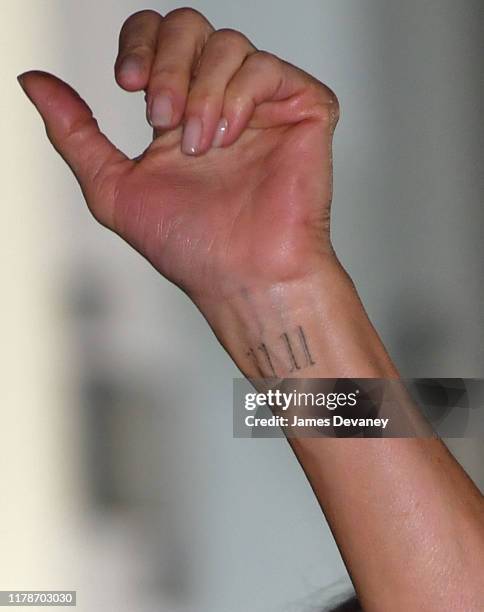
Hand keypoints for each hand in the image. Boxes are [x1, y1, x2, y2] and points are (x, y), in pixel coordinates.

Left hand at [19, 8, 338, 302]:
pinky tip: (229, 136)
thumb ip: (76, 133)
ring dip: (202, 90)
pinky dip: (240, 96)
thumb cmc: (192, 247)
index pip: (157, 39)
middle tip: (160, 117)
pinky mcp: (303, 110)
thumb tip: (34, 81)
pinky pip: (268, 68)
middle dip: (167, 63)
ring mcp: (263, 106)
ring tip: (199, 143)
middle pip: (191, 26)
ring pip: (230, 43)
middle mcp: (220, 102)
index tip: (127, 84)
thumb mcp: (114, 189)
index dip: (139, 44)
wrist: (242, 277)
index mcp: (180, 113)